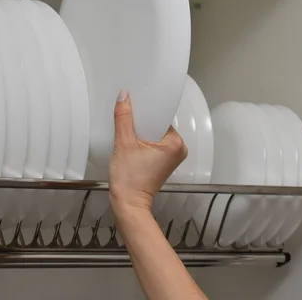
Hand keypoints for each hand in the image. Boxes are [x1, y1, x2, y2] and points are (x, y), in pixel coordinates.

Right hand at [109, 90, 187, 213]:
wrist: (128, 205)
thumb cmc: (129, 178)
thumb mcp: (124, 143)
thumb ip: (124, 118)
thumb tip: (123, 96)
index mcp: (176, 142)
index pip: (161, 116)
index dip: (146, 109)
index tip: (133, 102)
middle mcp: (178, 149)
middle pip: (157, 125)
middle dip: (142, 121)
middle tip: (126, 115)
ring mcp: (171, 158)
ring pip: (153, 135)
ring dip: (140, 131)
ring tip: (125, 127)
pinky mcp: (162, 163)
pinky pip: (152, 144)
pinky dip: (142, 141)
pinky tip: (129, 140)